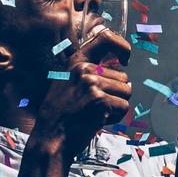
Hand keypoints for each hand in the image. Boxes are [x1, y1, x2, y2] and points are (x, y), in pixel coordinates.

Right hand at [33, 30, 132, 158]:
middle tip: (95, 105)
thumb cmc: (61, 113)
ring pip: (126, 91)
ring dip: (116, 105)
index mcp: (77, 62)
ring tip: (95, 112)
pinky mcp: (100, 100)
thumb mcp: (68, 82)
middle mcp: (84, 69)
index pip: (105, 39)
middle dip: (117, 93)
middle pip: (123, 77)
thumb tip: (120, 67)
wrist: (50, 137)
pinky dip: (116, 116)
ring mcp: (93, 84)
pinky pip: (124, 107)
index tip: (125, 59)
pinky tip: (98, 120)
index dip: (122, 46)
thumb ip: (89, 72)